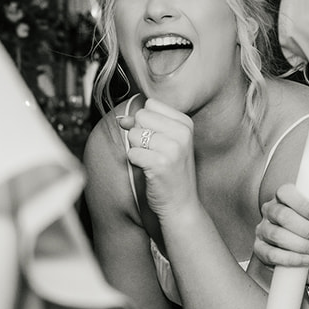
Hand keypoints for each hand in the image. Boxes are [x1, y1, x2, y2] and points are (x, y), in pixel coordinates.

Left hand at [118, 99, 199, 219]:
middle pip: (141, 116)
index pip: (151, 104)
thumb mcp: (165, 143)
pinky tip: (150, 171)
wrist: (181, 204)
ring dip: (138, 149)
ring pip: (134, 134)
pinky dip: (136, 162)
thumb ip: (145, 125)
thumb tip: (122, 119)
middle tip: (155, 152)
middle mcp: (182, 132)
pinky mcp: (160, 163)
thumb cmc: (171, 173)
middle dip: (140, 134)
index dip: (145, 121)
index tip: (156, 138)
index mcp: (186, 123)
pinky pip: (131, 152)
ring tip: (153, 162)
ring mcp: (173, 148)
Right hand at [254, 184, 308, 286]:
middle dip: (305, 229)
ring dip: (301, 245)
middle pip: (281, 215)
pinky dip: (291, 259)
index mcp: (285, 198)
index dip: (302, 205)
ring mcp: (264, 231)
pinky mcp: (261, 250)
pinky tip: (304, 259)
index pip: (285, 192)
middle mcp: (271, 212)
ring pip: (277, 235)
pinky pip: (271, 254)